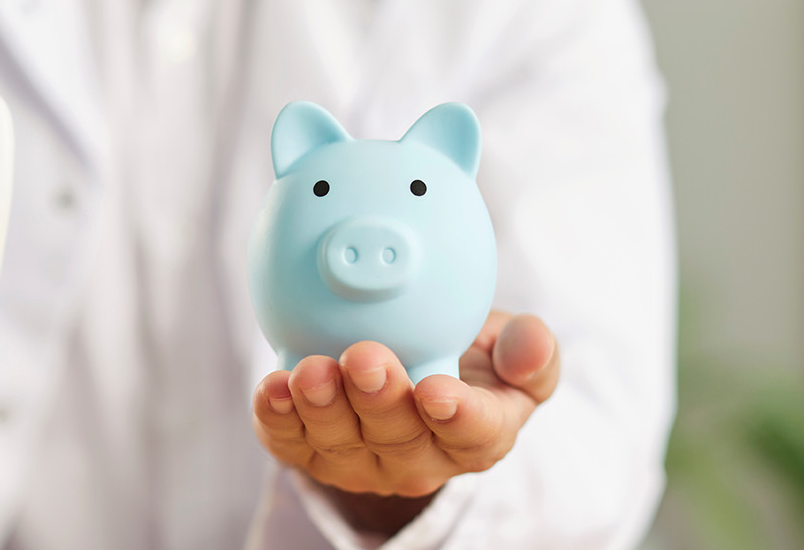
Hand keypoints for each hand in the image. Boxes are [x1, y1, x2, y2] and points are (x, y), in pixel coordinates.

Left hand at [250, 311, 559, 534]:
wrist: (407, 361)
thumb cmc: (463, 356)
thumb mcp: (506, 348)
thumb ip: (530, 350)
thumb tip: (533, 343)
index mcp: (477, 437)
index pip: (474, 435)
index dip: (458, 416)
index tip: (438, 391)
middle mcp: (418, 460)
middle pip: (398, 439)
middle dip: (379, 400)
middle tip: (365, 358)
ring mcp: (360, 461)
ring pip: (339, 443)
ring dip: (322, 408)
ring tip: (311, 370)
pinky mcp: (311, 453)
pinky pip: (290, 442)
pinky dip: (276, 418)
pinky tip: (270, 389)